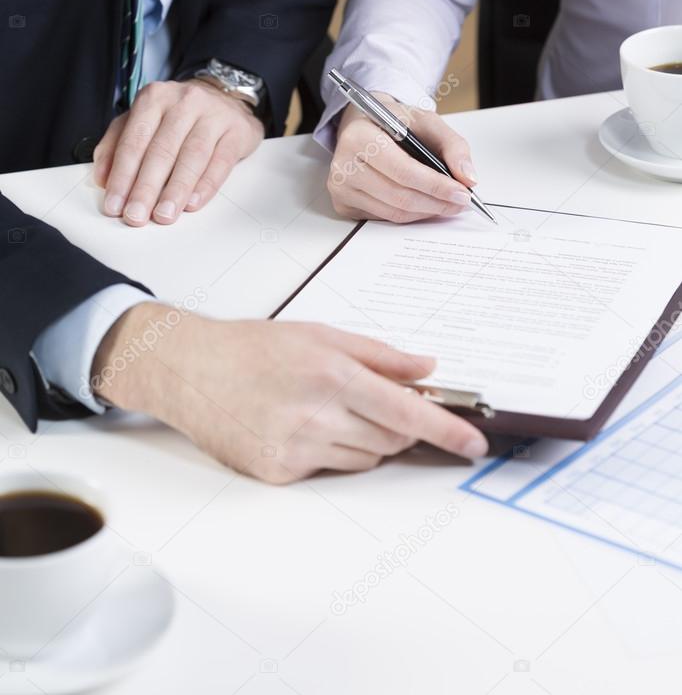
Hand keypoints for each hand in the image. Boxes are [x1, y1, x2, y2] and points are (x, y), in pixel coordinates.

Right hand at [92, 305, 487, 482]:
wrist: (190, 369)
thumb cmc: (253, 347)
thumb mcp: (320, 334)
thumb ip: (379, 354)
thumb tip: (426, 369)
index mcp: (332, 374)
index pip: (407, 413)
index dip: (447, 431)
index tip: (474, 444)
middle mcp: (316, 415)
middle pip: (390, 440)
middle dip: (397, 426)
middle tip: (375, 402)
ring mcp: (295, 449)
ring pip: (364, 459)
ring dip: (364, 439)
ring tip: (326, 407)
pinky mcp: (278, 474)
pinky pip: (329, 470)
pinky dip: (329, 451)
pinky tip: (298, 424)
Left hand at [93, 80, 263, 226]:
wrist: (224, 97)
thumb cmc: (178, 115)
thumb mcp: (143, 120)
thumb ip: (117, 144)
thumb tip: (103, 178)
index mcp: (154, 98)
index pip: (134, 141)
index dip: (122, 176)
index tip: (115, 205)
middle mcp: (184, 101)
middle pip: (162, 150)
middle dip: (146, 188)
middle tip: (136, 216)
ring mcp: (214, 114)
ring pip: (192, 156)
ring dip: (175, 190)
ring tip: (164, 215)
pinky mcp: (237, 131)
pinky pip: (220, 161)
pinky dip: (206, 185)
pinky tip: (193, 202)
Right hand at [329, 93, 476, 222]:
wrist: (364, 124)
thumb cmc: (393, 122)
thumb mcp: (425, 121)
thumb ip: (452, 145)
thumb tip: (468, 178)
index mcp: (359, 136)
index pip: (403, 170)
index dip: (436, 185)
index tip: (463, 192)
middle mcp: (343, 164)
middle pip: (399, 196)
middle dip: (437, 203)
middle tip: (461, 202)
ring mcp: (340, 187)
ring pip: (393, 212)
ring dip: (426, 212)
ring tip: (447, 203)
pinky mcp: (343, 204)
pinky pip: (384, 218)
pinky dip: (409, 215)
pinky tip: (423, 204)